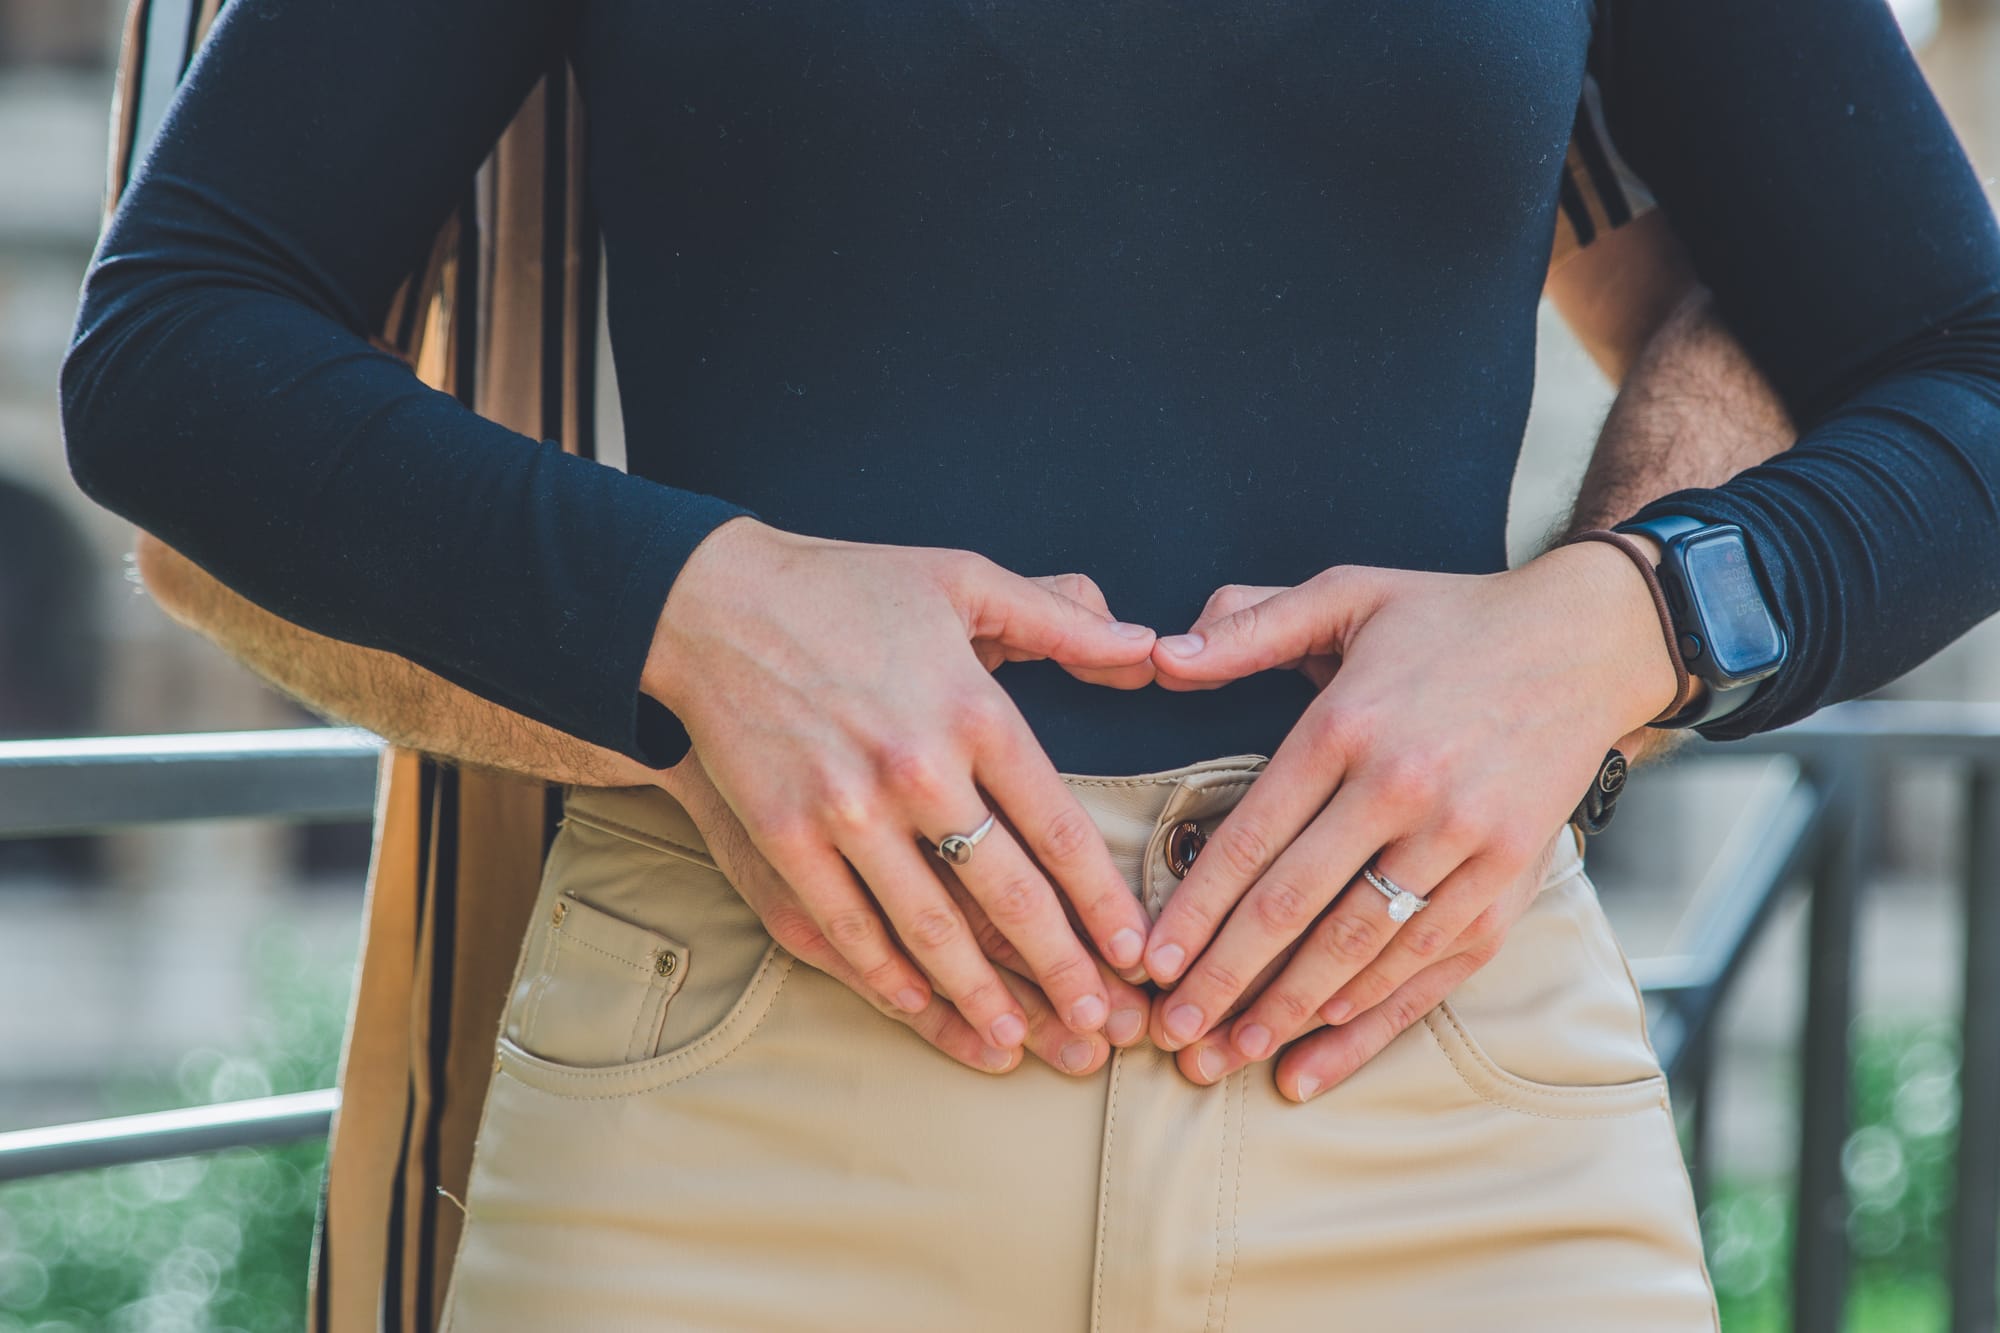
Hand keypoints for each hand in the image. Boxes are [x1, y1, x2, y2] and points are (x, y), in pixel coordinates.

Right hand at [643, 518, 1157, 1055]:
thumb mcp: (961, 580)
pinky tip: (923, 1008)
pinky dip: (890, 977)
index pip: (1058, 827)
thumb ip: (1059, 618)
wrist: (709, 601)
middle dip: (1062, 970)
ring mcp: (846, 809)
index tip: (1132, 950)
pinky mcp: (784, 835)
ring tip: (1023, 1042)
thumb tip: (1147, 647)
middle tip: (1102, 1024)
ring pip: (931, 928)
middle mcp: (918, 767)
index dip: (1102, 900)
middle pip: (1010, 893)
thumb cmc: (843, 588)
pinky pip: (848, 927)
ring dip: (983, 996)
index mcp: (973, 710)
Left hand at [1138, 548, 1675, 1070]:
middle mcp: (1406, 791)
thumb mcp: (1348, 595)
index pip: (1255, 838)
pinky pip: (1429, 968)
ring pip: (1360, 950)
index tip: (1151, 963)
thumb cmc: (1449, 619)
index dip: (1197, 911)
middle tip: (1171, 1035)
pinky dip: (1371, 1021)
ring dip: (1288, 1016)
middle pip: (1297, 908)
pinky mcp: (1509, 882)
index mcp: (1351, 726)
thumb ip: (1251, 626)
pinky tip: (1316, 1060)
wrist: (1587, 640)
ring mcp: (1464, 844)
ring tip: (1226, 1059)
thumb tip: (1161, 656)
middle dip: (1225, 981)